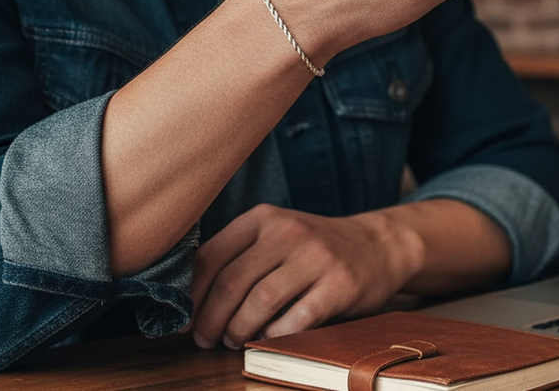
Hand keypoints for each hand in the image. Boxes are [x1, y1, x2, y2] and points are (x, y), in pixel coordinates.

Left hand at [188, 204, 419, 349]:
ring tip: (233, 339)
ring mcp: (315, 257)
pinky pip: (296, 319)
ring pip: (260, 301)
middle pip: (232, 282)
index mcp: (263, 218)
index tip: (182, 318)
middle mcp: (287, 232)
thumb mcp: (274, 235)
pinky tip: (268, 338)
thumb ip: (237, 257)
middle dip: (210, 318)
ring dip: (239, 329)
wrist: (375, 244)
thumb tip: (190, 301)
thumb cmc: (311, 247)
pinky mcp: (339, 285)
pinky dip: (275, 335)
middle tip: (205, 338)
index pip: (211, 256)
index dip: (191, 293)